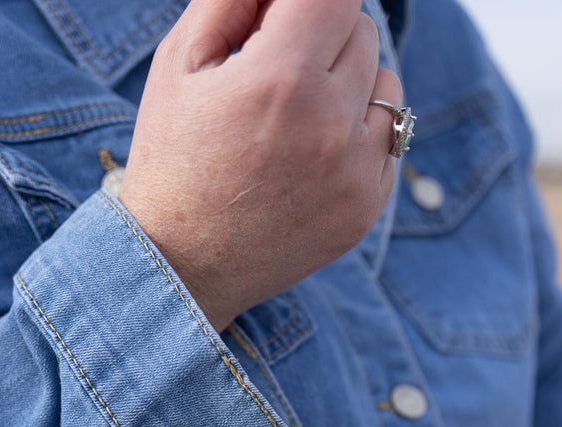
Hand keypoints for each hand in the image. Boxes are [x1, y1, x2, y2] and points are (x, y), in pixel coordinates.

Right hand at [118, 0, 401, 331]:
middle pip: (361, 30)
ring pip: (385, 82)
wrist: (181, 266)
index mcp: (281, 79)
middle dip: (322, 38)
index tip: (288, 16)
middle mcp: (329, 124)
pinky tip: (309, 159)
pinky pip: (388, 139)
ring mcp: (355, 171)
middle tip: (276, 74)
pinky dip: (358, 136)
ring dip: (350, 84)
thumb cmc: (173, 158)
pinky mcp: (366, 207)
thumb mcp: (180, 62)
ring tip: (296, 119)